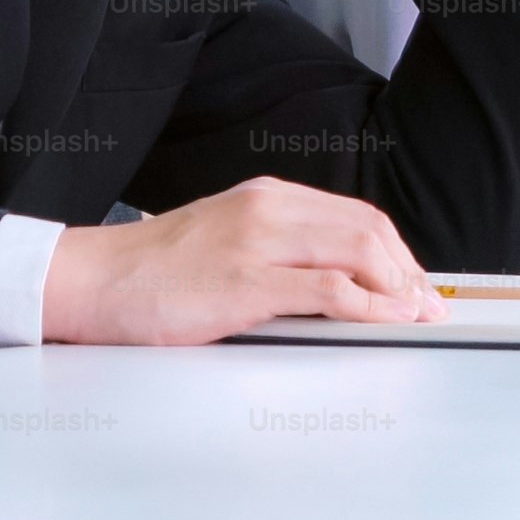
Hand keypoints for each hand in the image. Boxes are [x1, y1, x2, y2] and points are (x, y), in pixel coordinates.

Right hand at [38, 176, 446, 343]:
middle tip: (428, 306)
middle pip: (367, 229)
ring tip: (415, 316)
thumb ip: (273, 250)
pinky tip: (384, 321)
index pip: (356, 216)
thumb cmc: (151, 273)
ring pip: (357, 251)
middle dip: (408, 271)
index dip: (396, 252)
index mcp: (266, 198)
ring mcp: (258, 241)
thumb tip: (328, 280)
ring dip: (397, 287)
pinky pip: (326, 289)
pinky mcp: (245, 280)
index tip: (414, 284)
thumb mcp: (223, 242)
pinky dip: (367, 305)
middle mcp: (269, 209)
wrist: (91, 280)